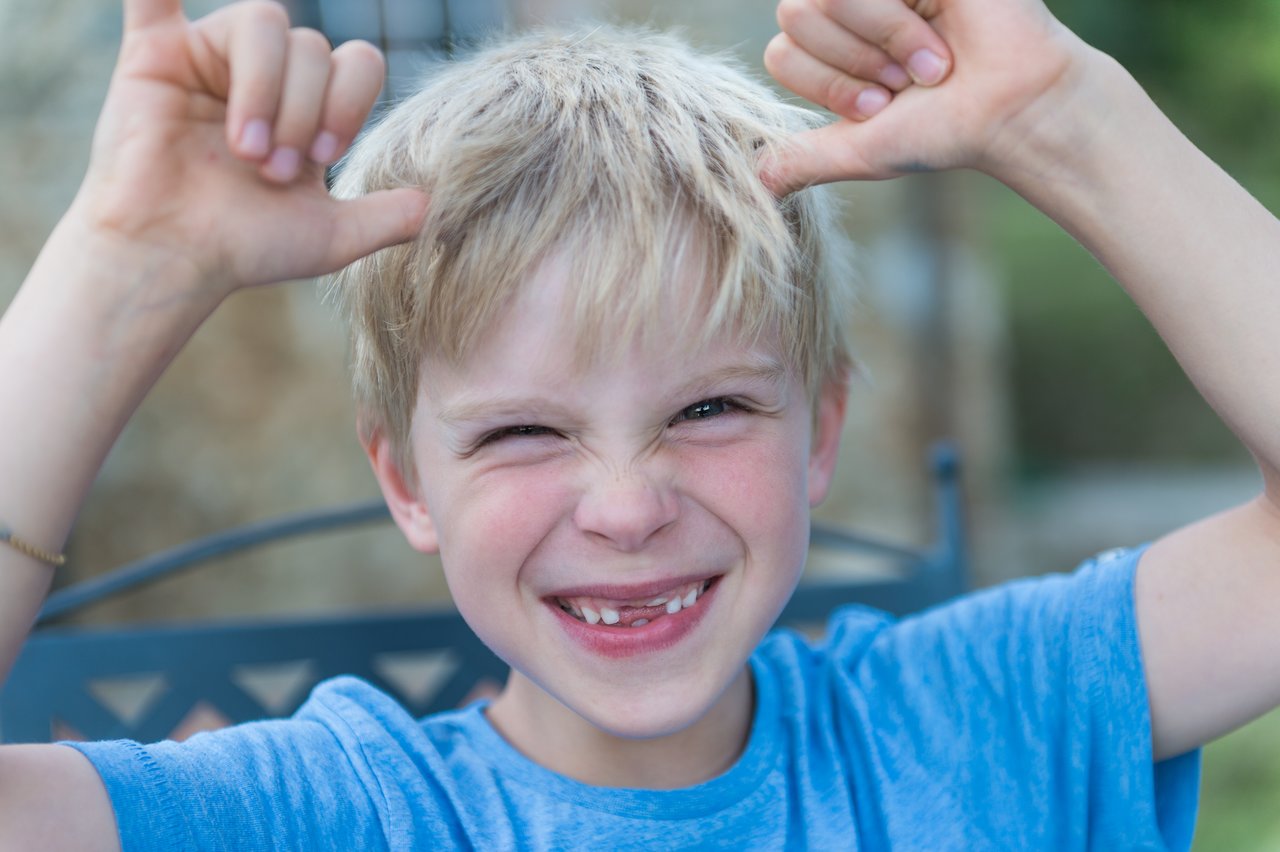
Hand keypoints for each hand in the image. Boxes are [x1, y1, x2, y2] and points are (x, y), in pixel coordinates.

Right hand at [74, 0, 426, 295]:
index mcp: (310, 107)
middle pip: (312, 46)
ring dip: (265, 87)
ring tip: (244, 149)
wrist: (173, 258)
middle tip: (273, 171)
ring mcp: (211, 60)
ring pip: (263, 21)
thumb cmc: (245, 248)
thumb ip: (387, 218)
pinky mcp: (154, 55)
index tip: (324, 156)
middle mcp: (267, 76)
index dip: (349, 102)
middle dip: (302, 112)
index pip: (356, 62)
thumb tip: (435, 205)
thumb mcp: (331, 237)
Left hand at [762, 0, 1092, 192]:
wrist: (1009, 110)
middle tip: (904, 82)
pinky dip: (904, 19)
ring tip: (931, 60)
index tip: (879, 106)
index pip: (781, 52)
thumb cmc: (940, 130)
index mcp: (828, 45)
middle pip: (797, 14)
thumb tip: (753, 185)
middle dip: (853, 62)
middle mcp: (848, 5)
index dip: (827, 85)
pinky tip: (945, 26)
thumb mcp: (857, 150)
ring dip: (885, 40)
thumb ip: (799, 160)